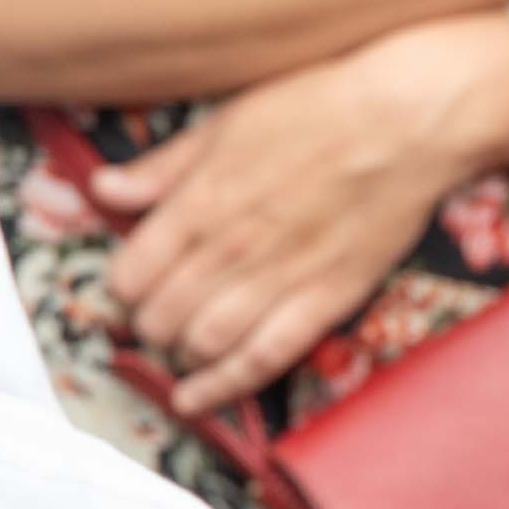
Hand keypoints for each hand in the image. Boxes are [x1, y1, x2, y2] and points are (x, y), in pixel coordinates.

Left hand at [90, 28, 486, 401]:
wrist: (406, 120)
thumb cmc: (316, 109)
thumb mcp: (226, 123)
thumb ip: (163, 168)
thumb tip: (101, 189)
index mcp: (201, 201)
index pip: (131, 272)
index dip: (121, 287)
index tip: (127, 285)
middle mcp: (232, 248)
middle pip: (161, 315)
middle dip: (146, 324)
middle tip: (153, 317)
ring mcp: (280, 279)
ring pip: (203, 343)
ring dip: (179, 353)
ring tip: (179, 344)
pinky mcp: (326, 301)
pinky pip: (263, 359)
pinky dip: (223, 387)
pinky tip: (195, 399)